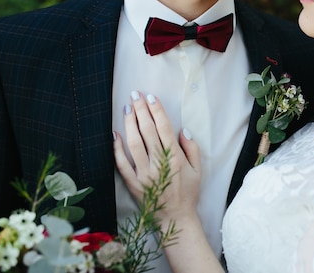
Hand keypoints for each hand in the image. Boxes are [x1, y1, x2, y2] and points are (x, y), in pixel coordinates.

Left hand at [113, 91, 201, 224]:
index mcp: (176, 158)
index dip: (157, 111)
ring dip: (129, 123)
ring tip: (127, 108)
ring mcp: (144, 174)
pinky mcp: (133, 183)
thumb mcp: (199, 170)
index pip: (164, 128)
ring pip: (133, 143)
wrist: (175, 218)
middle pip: (147, 131)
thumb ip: (192, 148)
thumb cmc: (188, 192)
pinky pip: (122, 163)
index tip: (151, 97)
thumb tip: (182, 130)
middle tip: (135, 95)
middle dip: (140, 110)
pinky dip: (117, 148)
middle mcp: (158, 163)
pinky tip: (114, 134)